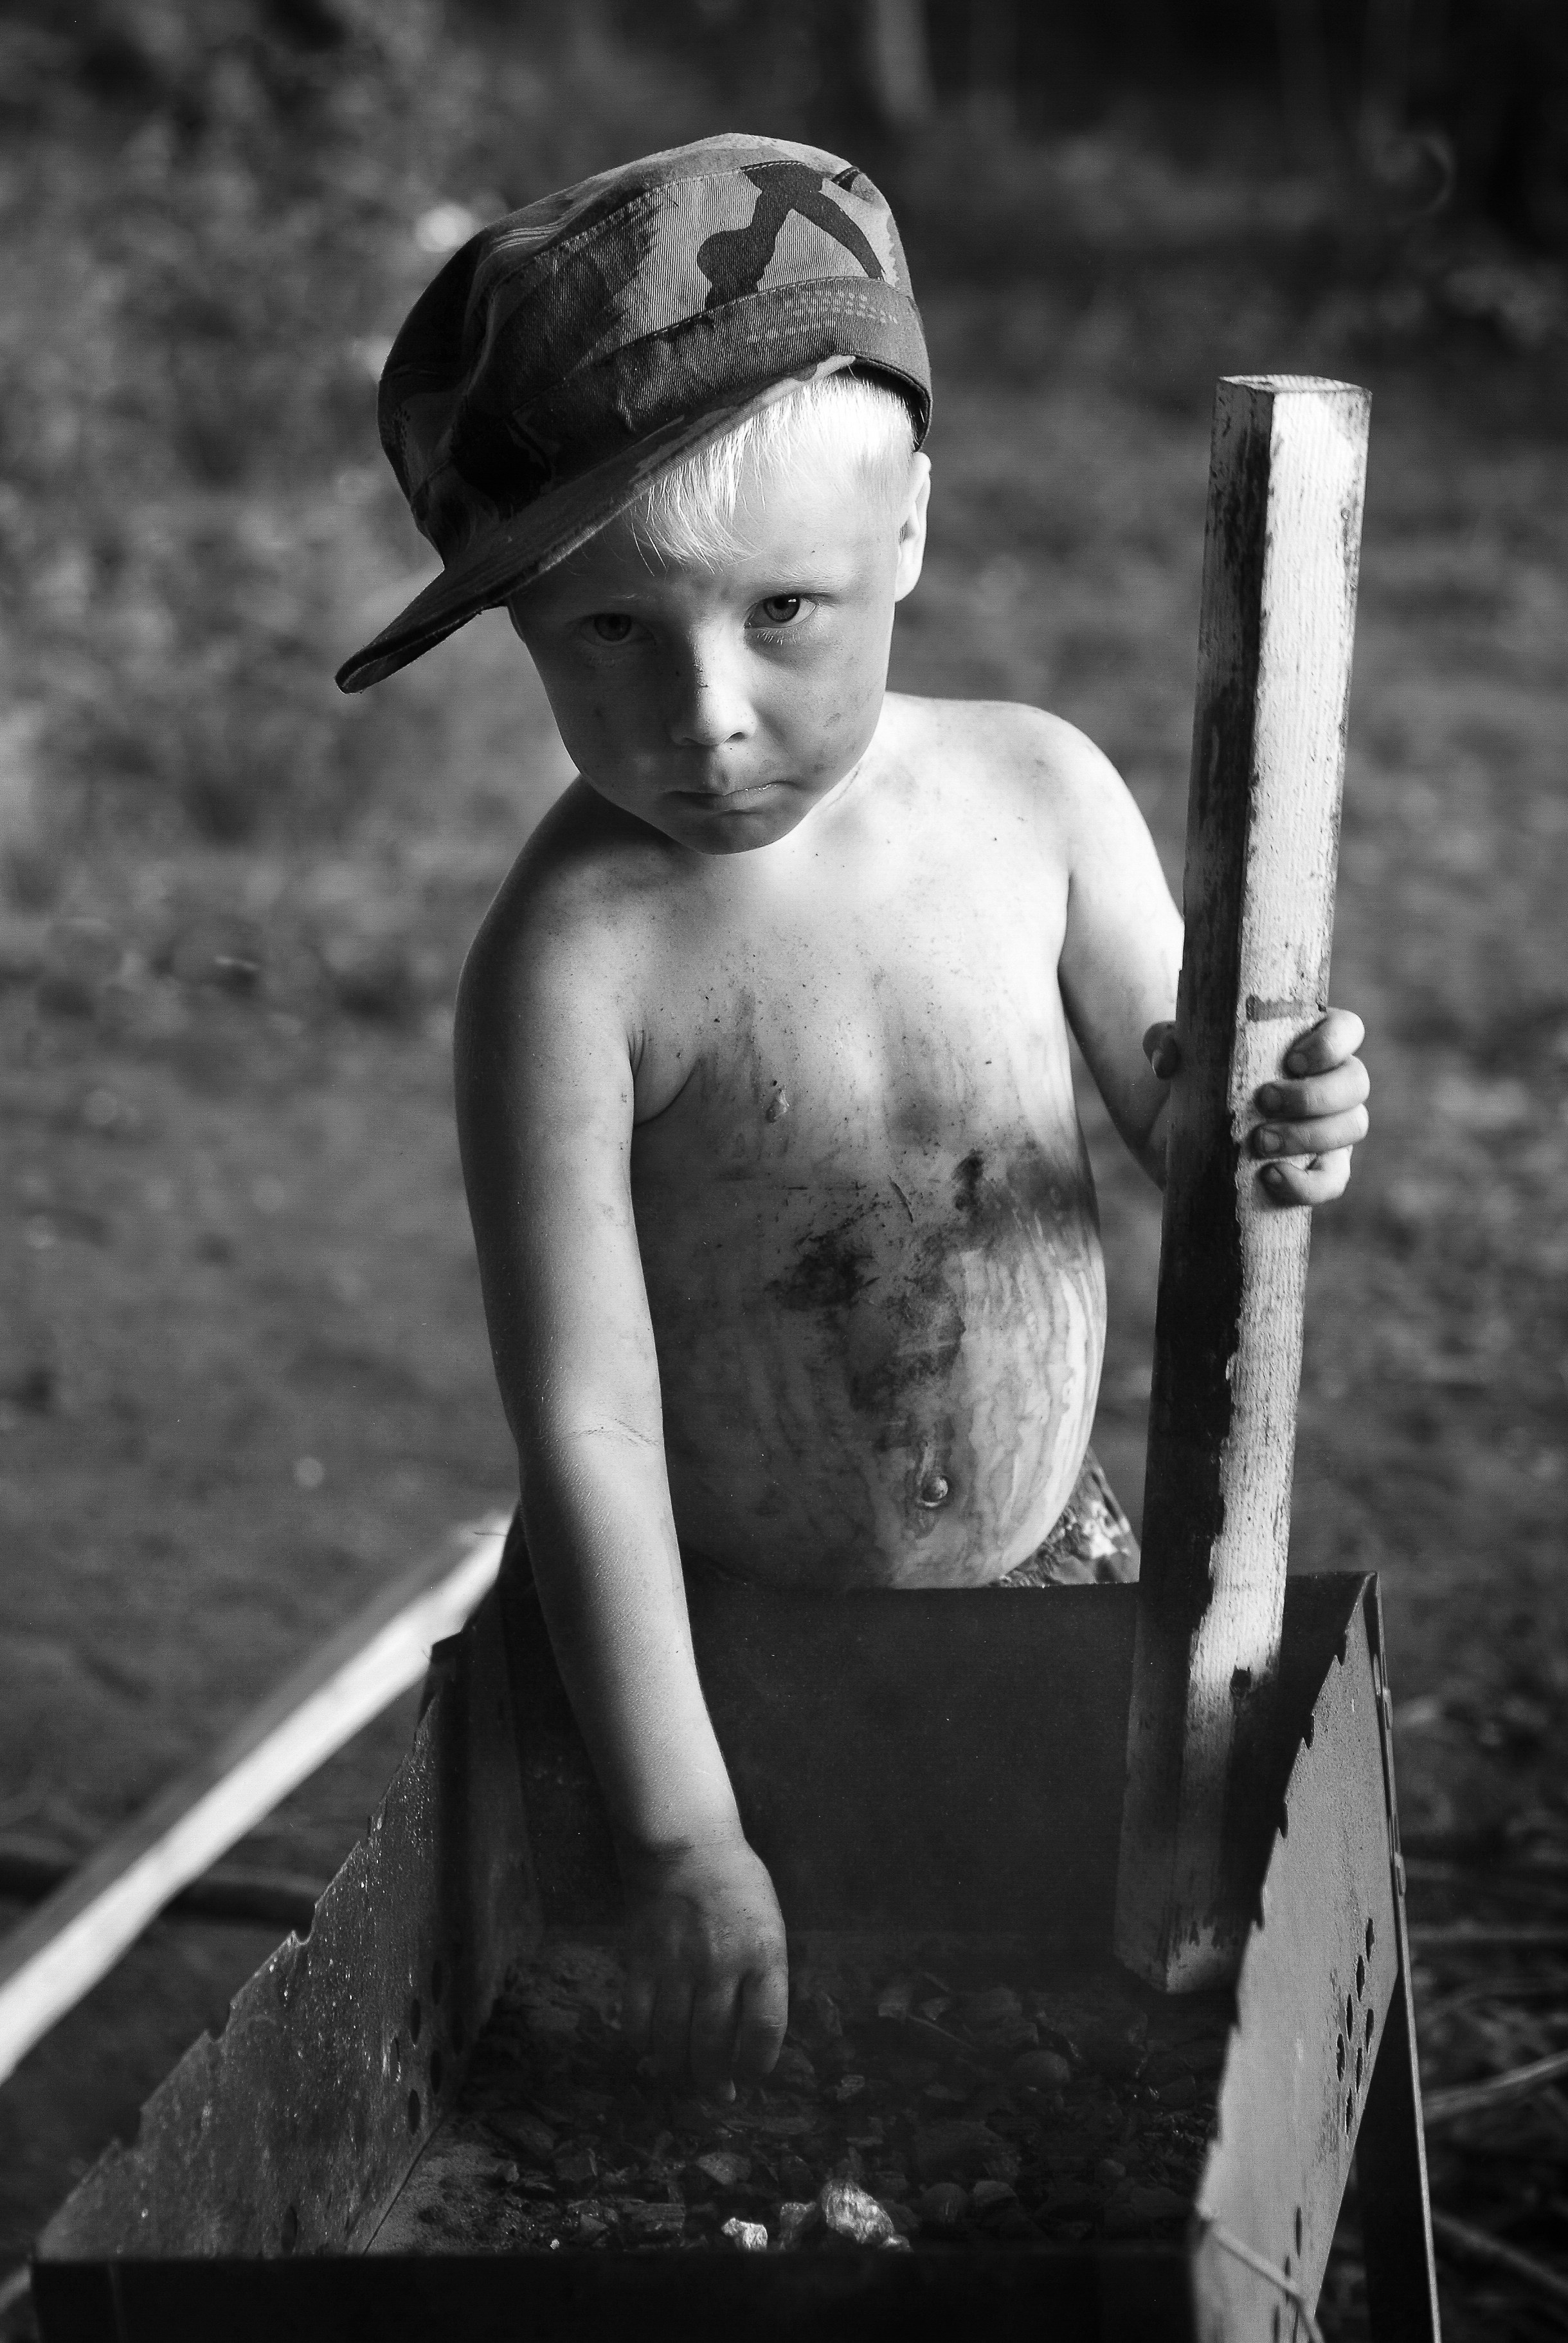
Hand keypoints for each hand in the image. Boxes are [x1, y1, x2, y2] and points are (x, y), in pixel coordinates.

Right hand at [619, 1833, 787, 2100]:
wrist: (686, 1843)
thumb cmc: (737, 1885)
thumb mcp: (770, 1926)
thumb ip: (764, 1978)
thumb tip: (751, 2036)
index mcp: (763, 1957)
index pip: (765, 2031)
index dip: (758, 2066)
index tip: (751, 2076)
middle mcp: (721, 1967)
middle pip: (716, 2047)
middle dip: (716, 2082)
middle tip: (716, 2095)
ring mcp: (678, 1966)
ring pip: (674, 2042)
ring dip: (679, 2072)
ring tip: (684, 2080)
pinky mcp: (641, 1961)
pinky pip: (638, 2020)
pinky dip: (643, 2045)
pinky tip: (650, 2051)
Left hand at [1142, 1007, 1369, 1205]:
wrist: (1176, 1132)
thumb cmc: (1191, 1076)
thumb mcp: (1172, 1050)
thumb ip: (1165, 1040)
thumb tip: (1167, 1061)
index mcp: (1309, 1041)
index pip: (1347, 1030)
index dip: (1332, 1042)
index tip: (1292, 1060)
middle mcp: (1330, 1082)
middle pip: (1356, 1081)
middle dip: (1314, 1095)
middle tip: (1264, 1101)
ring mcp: (1330, 1127)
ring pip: (1353, 1126)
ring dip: (1309, 1135)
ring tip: (1258, 1142)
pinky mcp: (1317, 1169)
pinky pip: (1333, 1180)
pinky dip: (1309, 1183)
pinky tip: (1271, 1177)